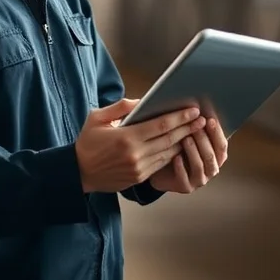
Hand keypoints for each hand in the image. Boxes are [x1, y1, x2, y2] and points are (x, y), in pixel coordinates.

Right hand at [75, 99, 206, 192]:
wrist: (78, 173)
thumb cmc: (87, 142)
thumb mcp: (97, 118)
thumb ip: (120, 107)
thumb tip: (141, 100)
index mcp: (126, 137)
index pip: (160, 126)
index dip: (179, 118)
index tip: (193, 110)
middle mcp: (135, 154)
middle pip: (169, 139)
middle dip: (188, 128)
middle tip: (202, 119)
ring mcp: (138, 168)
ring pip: (168, 153)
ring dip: (184, 142)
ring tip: (196, 131)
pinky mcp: (139, 178)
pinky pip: (161, 164)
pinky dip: (173, 154)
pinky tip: (180, 146)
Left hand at [149, 117, 227, 193]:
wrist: (162, 169)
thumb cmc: (178, 148)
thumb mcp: (189, 137)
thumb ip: (197, 128)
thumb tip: (198, 110)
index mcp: (217, 156)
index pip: (222, 146)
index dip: (217, 133)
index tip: (209, 119)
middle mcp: (211, 169)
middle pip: (212, 156)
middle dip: (204, 140)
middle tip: (196, 126)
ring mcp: (199, 180)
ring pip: (200, 166)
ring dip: (193, 151)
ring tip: (185, 139)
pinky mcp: (186, 187)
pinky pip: (184, 178)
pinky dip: (180, 167)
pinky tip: (175, 156)